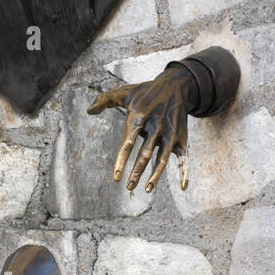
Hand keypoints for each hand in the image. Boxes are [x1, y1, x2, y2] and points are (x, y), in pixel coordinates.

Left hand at [87, 63, 198, 193]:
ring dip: (155, 175)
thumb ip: (105, 100)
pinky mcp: (181, 138)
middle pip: (145, 154)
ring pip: (163, 158)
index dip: (122, 161)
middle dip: (137, 172)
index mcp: (139, 118)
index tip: (116, 177)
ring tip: (147, 189)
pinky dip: (185, 171)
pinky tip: (183, 187)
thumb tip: (89, 111)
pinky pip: (184, 157)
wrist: (176, 85)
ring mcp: (170, 134)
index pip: (128, 143)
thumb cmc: (145, 91)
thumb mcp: (125, 92)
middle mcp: (155, 127)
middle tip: (129, 187)